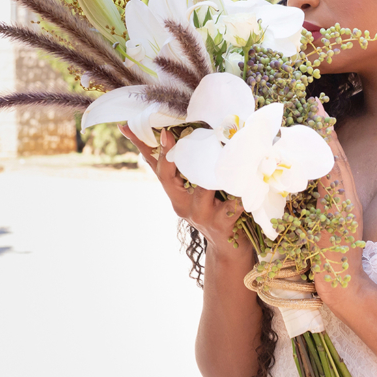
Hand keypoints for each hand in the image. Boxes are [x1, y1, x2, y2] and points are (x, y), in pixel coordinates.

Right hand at [120, 125, 249, 260]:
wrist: (228, 249)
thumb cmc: (216, 212)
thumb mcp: (198, 192)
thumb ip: (191, 170)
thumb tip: (183, 135)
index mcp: (176, 195)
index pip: (156, 168)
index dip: (144, 147)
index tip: (132, 127)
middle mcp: (183, 205)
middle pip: (167, 177)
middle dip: (167, 154)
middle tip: (166, 133)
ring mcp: (201, 215)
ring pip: (202, 190)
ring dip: (210, 173)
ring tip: (220, 149)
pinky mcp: (221, 224)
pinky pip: (231, 207)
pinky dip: (238, 198)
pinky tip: (244, 187)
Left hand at [311, 110, 372, 311]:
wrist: (344, 284)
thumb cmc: (329, 259)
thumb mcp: (321, 226)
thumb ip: (314, 207)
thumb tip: (295, 189)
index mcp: (342, 198)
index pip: (333, 160)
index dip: (324, 135)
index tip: (313, 112)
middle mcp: (347, 197)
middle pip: (336, 154)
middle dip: (324, 127)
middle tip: (313, 101)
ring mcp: (345, 204)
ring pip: (336, 163)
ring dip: (324, 137)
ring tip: (313, 113)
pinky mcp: (340, 213)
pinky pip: (333, 182)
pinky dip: (325, 162)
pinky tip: (315, 145)